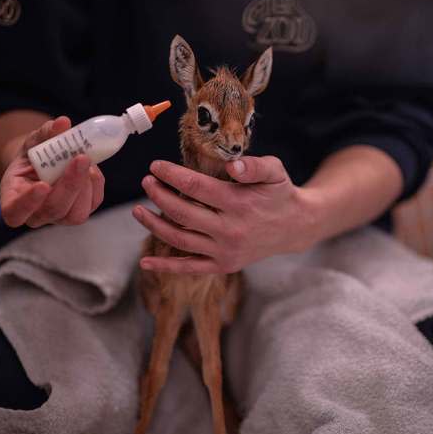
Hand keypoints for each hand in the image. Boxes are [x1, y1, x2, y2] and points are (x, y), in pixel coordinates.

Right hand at [0, 116, 104, 227]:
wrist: (46, 164)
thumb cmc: (33, 156)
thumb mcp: (34, 142)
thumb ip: (45, 134)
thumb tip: (62, 122)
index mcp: (13, 199)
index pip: (15, 212)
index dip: (28, 203)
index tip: (43, 185)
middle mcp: (36, 215)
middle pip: (53, 209)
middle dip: (70, 184)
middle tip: (80, 158)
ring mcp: (59, 217)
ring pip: (75, 214)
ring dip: (85, 185)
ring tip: (85, 159)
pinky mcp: (79, 213)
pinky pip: (92, 204)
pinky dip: (96, 184)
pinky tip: (91, 168)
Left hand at [132, 157, 317, 273]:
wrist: (294, 227)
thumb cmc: (280, 193)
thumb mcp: (275, 171)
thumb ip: (255, 165)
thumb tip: (232, 166)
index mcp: (239, 204)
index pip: (195, 186)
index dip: (171, 175)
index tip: (155, 166)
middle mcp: (230, 230)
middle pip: (182, 212)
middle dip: (158, 195)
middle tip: (146, 182)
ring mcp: (225, 251)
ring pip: (179, 239)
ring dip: (154, 225)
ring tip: (137, 211)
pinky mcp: (223, 265)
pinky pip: (189, 268)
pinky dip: (166, 267)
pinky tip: (145, 262)